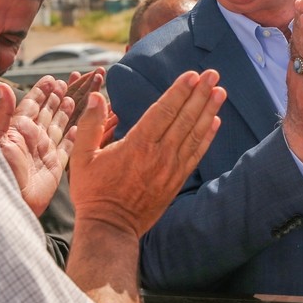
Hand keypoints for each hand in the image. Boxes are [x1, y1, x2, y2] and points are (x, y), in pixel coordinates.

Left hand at [0, 76, 74, 216]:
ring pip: (57, 127)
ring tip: (72, 100)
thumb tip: (2, 86)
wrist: (10, 202)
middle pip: (45, 113)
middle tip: (64, 84)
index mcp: (17, 130)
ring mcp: (43, 153)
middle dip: (54, 99)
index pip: (31, 105)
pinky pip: (66, 149)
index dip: (40, 92)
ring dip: (64, 113)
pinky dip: (73, 138)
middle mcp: (31, 139)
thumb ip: (0, 113)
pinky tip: (78, 129)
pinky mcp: (54, 167)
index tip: (50, 79)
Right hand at [69, 70, 224, 238]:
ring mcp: (171, 169)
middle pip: (184, 118)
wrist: (111, 228)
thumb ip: (90, 124)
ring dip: (208, 111)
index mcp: (137, 145)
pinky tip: (215, 122)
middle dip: (200, 94)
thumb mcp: (82, 157)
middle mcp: (159, 154)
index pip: (164, 110)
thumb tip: (97, 96)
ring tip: (220, 92)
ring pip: (194, 134)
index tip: (192, 75)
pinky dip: (207, 137)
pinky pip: (196, 154)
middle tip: (213, 74)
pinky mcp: (176, 181)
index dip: (179, 91)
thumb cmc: (94, 192)